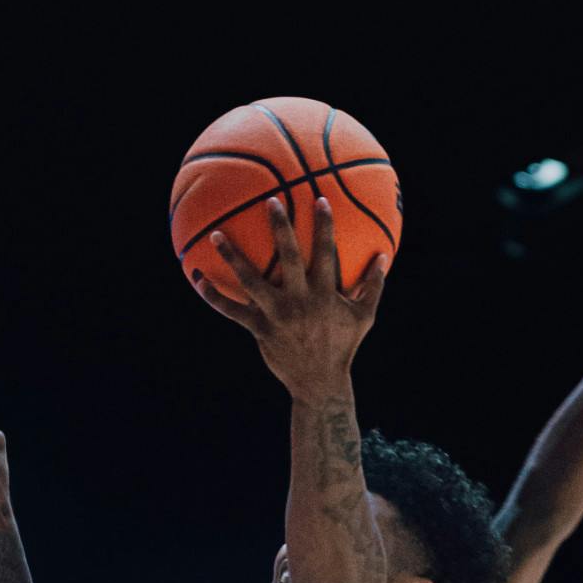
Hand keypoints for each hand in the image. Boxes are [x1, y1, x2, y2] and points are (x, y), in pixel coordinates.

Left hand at [192, 196, 387, 400]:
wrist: (319, 383)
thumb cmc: (343, 346)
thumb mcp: (364, 317)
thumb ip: (373, 285)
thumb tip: (385, 256)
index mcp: (324, 294)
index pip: (325, 252)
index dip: (323, 225)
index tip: (318, 199)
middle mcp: (299, 300)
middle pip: (288, 257)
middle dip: (280, 227)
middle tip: (270, 200)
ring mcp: (277, 315)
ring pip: (250, 281)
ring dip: (232, 257)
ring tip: (216, 235)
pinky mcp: (260, 329)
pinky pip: (232, 311)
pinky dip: (213, 296)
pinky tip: (197, 279)